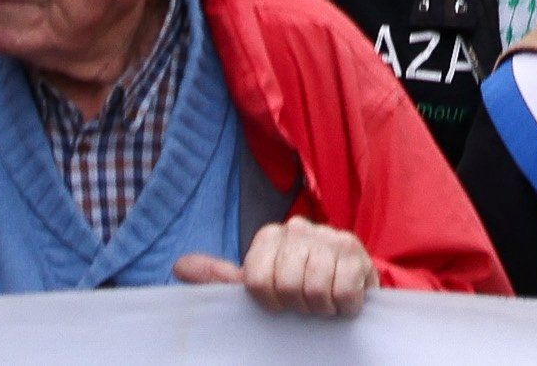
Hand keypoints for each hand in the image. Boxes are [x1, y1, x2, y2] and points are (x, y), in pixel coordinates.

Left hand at [182, 220, 380, 317]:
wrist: (350, 285)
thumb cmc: (299, 287)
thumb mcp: (260, 284)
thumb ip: (221, 277)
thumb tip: (179, 266)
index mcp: (269, 237)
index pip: (255, 279)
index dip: (268, 302)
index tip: (279, 304)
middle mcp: (298, 229)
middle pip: (286, 284)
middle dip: (297, 305)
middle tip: (305, 304)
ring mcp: (330, 237)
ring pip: (314, 288)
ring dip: (320, 307)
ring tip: (324, 301)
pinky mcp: (356, 252)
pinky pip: (343, 291)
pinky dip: (343, 306)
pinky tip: (342, 299)